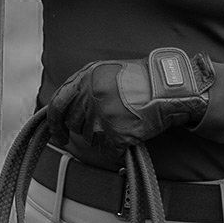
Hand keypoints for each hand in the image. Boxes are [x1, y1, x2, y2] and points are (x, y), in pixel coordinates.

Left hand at [46, 49, 213, 150]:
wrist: (168, 87)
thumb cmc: (141, 79)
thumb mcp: (106, 71)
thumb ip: (85, 85)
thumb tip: (69, 108)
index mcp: (85, 78)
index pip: (57, 105)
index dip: (55, 123)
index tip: (58, 135)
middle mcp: (89, 96)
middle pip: (76, 124)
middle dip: (88, 128)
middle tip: (108, 124)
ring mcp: (102, 116)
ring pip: (92, 139)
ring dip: (105, 137)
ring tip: (125, 122)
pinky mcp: (116, 133)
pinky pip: (109, 151)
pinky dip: (118, 150)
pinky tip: (130, 137)